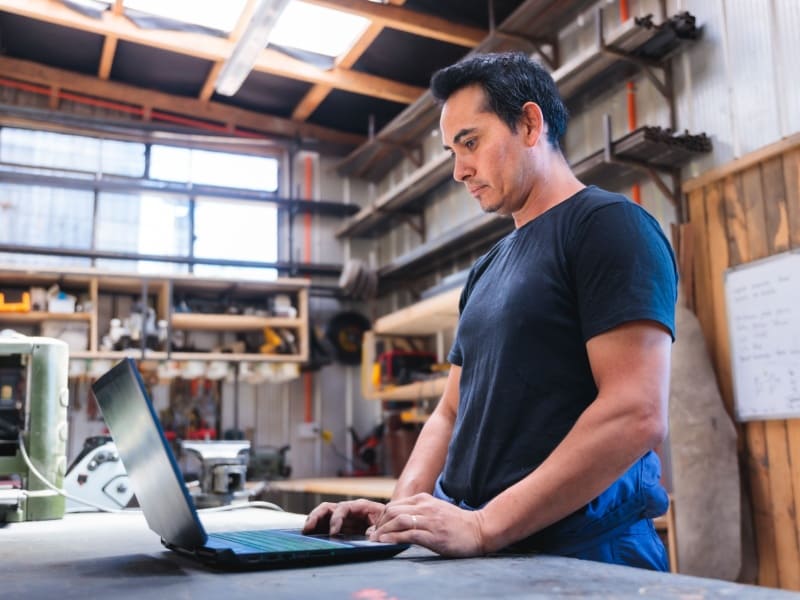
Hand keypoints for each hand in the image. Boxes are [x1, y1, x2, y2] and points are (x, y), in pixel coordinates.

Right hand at [302, 499, 385, 535]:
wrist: (391, 522)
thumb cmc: (388, 520)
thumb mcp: (384, 523)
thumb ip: (376, 529)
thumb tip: (368, 536)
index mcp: (360, 506)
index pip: (343, 508)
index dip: (336, 519)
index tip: (333, 532)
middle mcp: (348, 510)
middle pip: (328, 508)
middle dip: (316, 516)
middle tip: (308, 528)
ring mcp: (343, 518)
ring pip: (323, 515)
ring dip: (313, 521)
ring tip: (305, 531)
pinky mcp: (340, 526)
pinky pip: (325, 524)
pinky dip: (316, 528)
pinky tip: (310, 535)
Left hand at [369, 493, 486, 556]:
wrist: (480, 529)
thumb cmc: (457, 523)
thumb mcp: (436, 510)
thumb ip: (418, 511)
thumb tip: (398, 520)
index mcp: (424, 499)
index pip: (394, 505)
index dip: (381, 517)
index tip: (376, 529)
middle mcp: (425, 507)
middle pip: (392, 511)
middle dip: (378, 524)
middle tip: (373, 536)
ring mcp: (430, 520)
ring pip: (398, 520)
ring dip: (383, 531)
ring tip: (375, 540)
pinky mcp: (434, 535)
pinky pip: (409, 534)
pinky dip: (394, 538)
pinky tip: (386, 542)